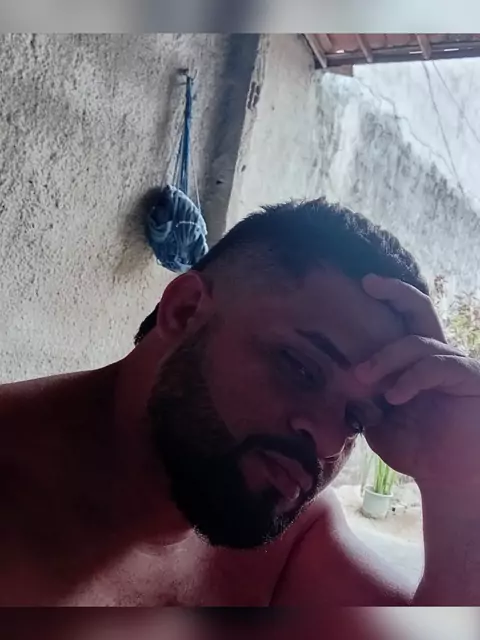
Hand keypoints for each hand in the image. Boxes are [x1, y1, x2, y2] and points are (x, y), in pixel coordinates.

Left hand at [356, 274, 479, 489]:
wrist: (447, 477)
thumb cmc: (415, 448)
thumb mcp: (376, 422)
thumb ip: (361, 400)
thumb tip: (335, 381)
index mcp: (410, 362)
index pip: (397, 324)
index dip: (381, 304)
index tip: (353, 290)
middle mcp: (433, 355)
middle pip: (419, 309)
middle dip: (395, 291)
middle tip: (368, 282)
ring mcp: (452, 364)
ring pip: (417, 342)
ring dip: (386, 357)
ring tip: (363, 377)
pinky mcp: (468, 376)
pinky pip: (437, 364)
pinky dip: (412, 377)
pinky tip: (395, 395)